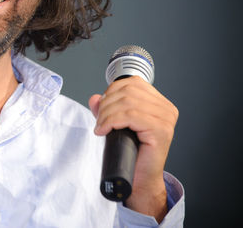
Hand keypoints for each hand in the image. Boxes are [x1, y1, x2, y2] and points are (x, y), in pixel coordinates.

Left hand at [88, 76, 177, 221]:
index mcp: (159, 103)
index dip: (111, 92)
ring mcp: (166, 119)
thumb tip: (95, 98)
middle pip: (128, 91)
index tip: (102, 107)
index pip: (132, 83)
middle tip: (100, 121)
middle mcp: (166, 108)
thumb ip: (106, 109)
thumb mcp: (116, 124)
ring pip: (127, 102)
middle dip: (107, 104)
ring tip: (102, 126)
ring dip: (107, 114)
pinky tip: (105, 130)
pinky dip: (112, 121)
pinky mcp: (161, 130)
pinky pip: (130, 116)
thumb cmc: (131, 152)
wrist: (139, 178)